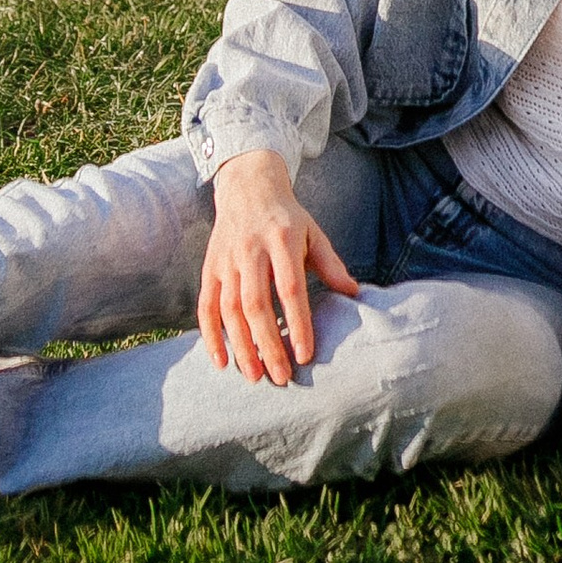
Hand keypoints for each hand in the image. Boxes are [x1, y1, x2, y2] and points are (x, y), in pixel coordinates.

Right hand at [199, 149, 358, 384]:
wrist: (247, 186)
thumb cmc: (287, 218)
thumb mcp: (313, 233)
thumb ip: (331, 264)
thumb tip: (355, 293)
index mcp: (282, 240)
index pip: (290, 288)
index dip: (297, 323)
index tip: (305, 354)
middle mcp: (251, 250)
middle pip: (256, 304)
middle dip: (267, 344)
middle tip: (281, 377)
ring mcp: (227, 260)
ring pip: (229, 309)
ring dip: (241, 345)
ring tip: (256, 376)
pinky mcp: (210, 267)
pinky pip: (206, 306)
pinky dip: (210, 336)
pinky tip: (222, 362)